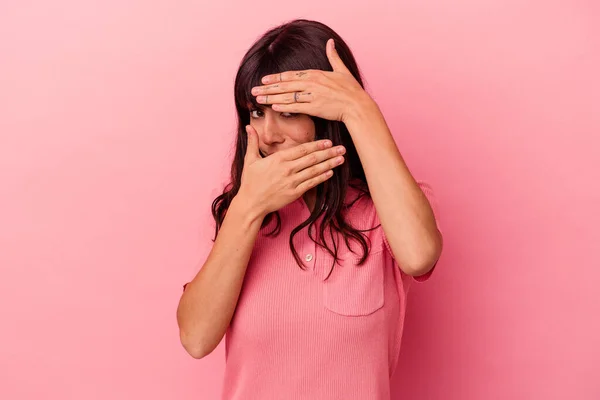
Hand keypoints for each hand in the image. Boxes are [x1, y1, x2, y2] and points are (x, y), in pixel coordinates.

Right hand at [238, 125, 345, 216]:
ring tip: (340, 158)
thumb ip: (252, 142)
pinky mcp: (294, 193)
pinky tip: (330, 172)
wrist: (251, 203)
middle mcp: (287, 169)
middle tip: (341, 148)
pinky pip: (311, 183)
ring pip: (314, 170)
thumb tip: (249, 126)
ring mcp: (291, 181)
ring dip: (329, 164)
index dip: (316, 145)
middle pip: (312, 158)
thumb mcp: (250, 160)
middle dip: (328, 152)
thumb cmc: (250, 182)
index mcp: (278, 159)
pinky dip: (321, 177)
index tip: (328, 142)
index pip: (301, 149)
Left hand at [250, 39, 371, 122]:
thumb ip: (333, 57)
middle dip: (268, 88)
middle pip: (285, 85)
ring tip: (258, 99)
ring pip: (287, 96)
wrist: (357, 105)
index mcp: (316, 74)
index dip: (276, 78)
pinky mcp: (315, 107)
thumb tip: (330, 42)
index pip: (290, 75)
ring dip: (271, 97)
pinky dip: (283, 106)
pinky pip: (296, 107)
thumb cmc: (351, 90)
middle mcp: (312, 83)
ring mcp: (312, 95)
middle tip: (254, 90)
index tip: (264, 80)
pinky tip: (273, 106)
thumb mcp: (342, 70)